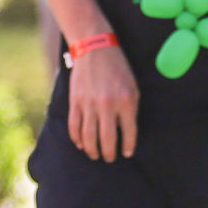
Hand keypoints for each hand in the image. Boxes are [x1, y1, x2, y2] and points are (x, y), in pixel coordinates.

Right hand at [66, 45, 137, 161]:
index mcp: (126, 101)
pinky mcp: (75, 100)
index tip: (127, 153)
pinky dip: (77, 138)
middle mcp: (107, 104)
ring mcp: (89, 103)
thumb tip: (126, 133)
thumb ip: (131, 110)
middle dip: (109, 153)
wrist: (94, 48)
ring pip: (89, 135)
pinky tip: (81, 144)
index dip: (128, 146)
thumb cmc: (118, 69)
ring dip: (92, 149)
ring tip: (96, 155)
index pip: (129, 132)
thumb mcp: (132, 87)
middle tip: (109, 159)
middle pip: (108, 138)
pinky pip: (74, 125)